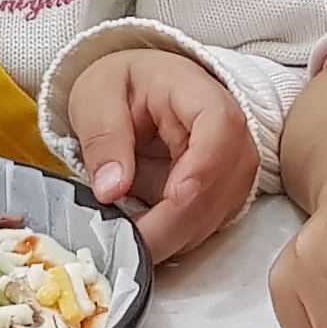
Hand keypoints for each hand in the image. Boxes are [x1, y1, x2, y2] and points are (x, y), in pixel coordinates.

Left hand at [62, 45, 256, 258]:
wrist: (138, 90)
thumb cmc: (123, 85)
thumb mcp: (96, 97)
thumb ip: (103, 139)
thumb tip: (111, 189)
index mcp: (196, 92)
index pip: (220, 125)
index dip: (205, 164)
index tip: (176, 195)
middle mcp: (227, 131)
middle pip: (222, 181)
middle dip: (175, 221)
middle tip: (128, 242)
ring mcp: (229, 165)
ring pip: (218, 212)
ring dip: (174, 236)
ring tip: (127, 242)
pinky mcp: (220, 194)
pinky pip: (207, 226)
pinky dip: (176, 240)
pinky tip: (145, 238)